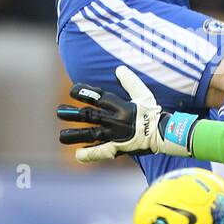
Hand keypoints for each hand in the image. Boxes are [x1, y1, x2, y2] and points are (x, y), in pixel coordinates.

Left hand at [57, 65, 195, 162]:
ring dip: (76, 135)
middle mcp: (116, 120)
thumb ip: (130, 81)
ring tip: (61, 136)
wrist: (164, 133)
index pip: (98, 97)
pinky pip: (102, 152)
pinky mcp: (118, 148)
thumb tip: (119, 68)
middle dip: (73, 114)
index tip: (72, 91)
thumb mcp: (143, 93)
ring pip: (91, 135)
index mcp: (121, 106)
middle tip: (59, 112)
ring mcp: (115, 135)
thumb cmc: (152, 112)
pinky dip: (90, 154)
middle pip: (90, 116)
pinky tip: (77, 155)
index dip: (84, 93)